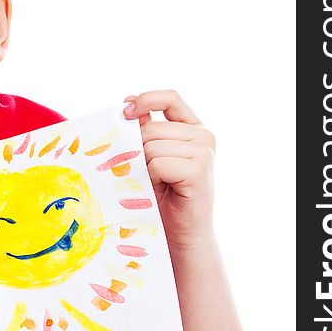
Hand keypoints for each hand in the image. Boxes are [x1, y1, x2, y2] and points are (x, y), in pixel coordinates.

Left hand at [123, 90, 215, 248]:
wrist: (181, 232)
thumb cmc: (163, 195)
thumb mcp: (151, 156)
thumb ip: (146, 130)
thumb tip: (129, 103)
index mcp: (193, 127)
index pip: (170, 98)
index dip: (146, 99)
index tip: (126, 111)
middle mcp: (204, 135)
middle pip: (151, 128)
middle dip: (139, 150)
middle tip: (149, 174)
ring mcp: (204, 152)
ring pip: (151, 146)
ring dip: (146, 167)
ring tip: (159, 183)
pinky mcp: (199, 169)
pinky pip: (157, 163)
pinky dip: (152, 177)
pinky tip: (165, 188)